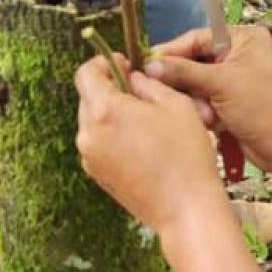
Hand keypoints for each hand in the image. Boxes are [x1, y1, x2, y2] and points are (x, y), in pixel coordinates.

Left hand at [76, 56, 229, 235]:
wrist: (185, 208)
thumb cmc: (185, 154)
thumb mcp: (175, 104)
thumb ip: (148, 84)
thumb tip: (133, 78)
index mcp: (104, 110)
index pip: (86, 73)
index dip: (104, 63)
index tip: (124, 65)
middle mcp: (88, 133)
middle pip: (88, 97)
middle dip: (110, 89)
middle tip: (141, 94)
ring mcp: (90, 157)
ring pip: (93, 121)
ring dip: (112, 114)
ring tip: (145, 123)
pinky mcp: (97, 175)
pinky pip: (99, 143)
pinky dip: (113, 136)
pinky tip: (141, 145)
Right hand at [145, 26, 271, 174]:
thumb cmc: (262, 108)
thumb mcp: (221, 83)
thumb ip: (184, 71)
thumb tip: (150, 65)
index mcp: (243, 38)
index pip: (197, 38)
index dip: (171, 52)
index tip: (146, 65)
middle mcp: (239, 54)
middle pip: (194, 62)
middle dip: (188, 84)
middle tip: (171, 96)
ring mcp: (235, 78)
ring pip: (196, 84)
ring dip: (198, 102)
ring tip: (208, 116)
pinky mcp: (231, 101)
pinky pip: (205, 100)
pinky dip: (205, 112)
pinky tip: (214, 123)